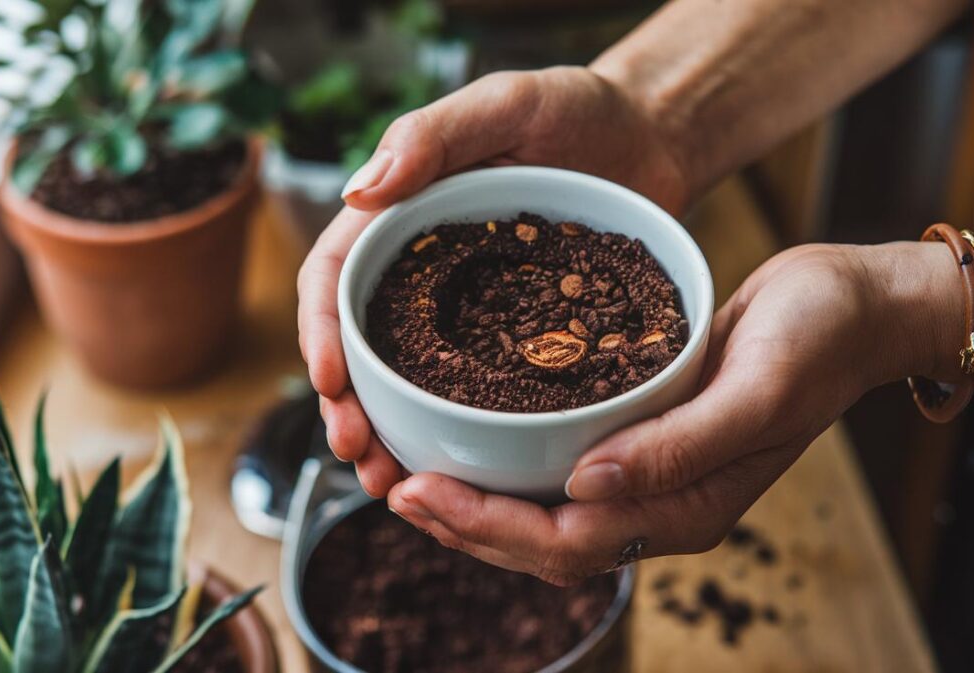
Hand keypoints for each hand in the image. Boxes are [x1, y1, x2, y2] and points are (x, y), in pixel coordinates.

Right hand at [299, 66, 697, 495]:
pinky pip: (477, 391)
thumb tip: (359, 190)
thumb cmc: (577, 110)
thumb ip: (435, 136)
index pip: (336, 275)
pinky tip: (462, 473)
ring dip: (391, 435)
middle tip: (360, 457)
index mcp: (401, 215)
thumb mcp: (507, 105)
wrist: (651, 140)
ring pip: (411, 381)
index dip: (322, 332)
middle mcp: (423, 269)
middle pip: (361, 345)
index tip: (331, 384)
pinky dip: (459, 434)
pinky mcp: (515, 337)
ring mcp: (467, 309)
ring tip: (393, 485)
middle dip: (348, 407)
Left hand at [385, 243, 955, 583]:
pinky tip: (468, 440)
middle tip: (390, 487)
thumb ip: (678, 448)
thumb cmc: (820, 341)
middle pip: (543, 544)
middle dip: (463, 526)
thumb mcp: (757, 389)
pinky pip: (563, 475)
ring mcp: (652, 476)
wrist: (855, 307)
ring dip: (477, 505)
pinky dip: (509, 469)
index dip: (487, 526)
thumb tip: (586, 490)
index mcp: (690, 509)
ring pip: (546, 517)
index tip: (420, 491)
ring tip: (409, 475)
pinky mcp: (643, 439)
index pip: (567, 543)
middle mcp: (663, 504)